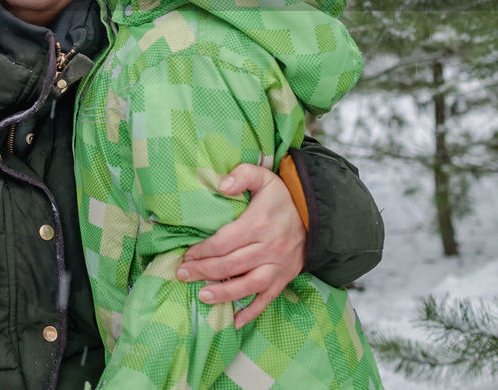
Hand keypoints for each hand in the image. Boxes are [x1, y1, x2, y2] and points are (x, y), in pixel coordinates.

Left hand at [175, 163, 306, 327]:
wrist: (315, 214)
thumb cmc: (282, 197)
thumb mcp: (264, 176)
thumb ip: (242, 175)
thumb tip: (222, 186)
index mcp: (260, 224)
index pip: (225, 241)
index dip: (204, 250)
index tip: (187, 254)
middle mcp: (269, 248)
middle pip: (231, 265)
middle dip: (204, 271)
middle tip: (182, 274)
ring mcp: (278, 266)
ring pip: (248, 285)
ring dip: (224, 293)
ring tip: (202, 296)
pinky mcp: (284, 277)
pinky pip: (267, 298)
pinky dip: (252, 312)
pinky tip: (235, 321)